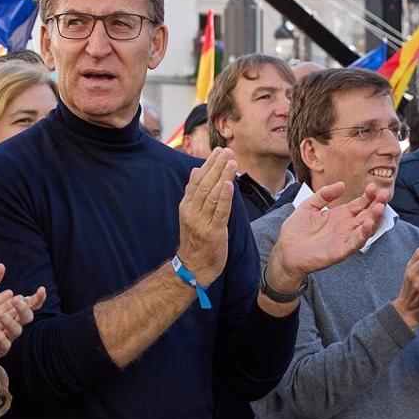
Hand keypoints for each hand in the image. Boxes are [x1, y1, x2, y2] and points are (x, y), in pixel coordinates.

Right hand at [176, 147, 235, 285]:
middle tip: (227, 150)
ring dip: (222, 176)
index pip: (197, 180)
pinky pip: (220, 212)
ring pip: (212, 194)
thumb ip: (194, 193)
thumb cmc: (196, 240)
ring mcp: (202, 222)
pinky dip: (225, 197)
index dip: (208, 164)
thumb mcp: (191, 214)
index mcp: (187, 205)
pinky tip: (230, 184)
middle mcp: (192, 211)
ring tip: (231, 161)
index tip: (218, 151)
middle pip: (205, 184)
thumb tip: (196, 170)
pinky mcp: (213, 232)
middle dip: (217, 165)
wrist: (193, 267)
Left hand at [268, 182, 388, 286]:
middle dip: (377, 204)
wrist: (285, 251)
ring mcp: (344, 239)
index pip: (360, 204)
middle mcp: (346, 227)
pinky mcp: (340, 251)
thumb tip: (342, 184)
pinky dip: (363, 234)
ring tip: (380, 207)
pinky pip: (355, 243)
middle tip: (385, 193)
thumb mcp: (309, 206)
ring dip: (375, 218)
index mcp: (340, 215)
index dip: (368, 196)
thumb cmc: (296, 230)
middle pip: (367, 215)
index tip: (372, 186)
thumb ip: (324, 195)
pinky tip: (369, 224)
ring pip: (366, 229)